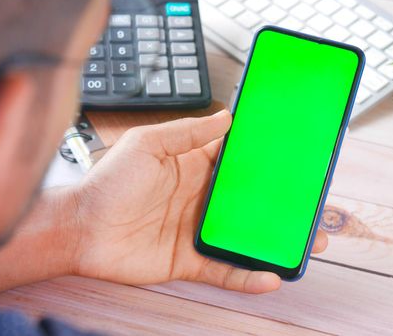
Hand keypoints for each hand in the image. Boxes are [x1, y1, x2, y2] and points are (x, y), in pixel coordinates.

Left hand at [71, 110, 327, 293]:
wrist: (79, 228)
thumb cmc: (108, 183)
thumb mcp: (147, 144)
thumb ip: (187, 132)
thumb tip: (226, 117)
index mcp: (193, 168)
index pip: (238, 163)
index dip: (266, 160)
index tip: (295, 159)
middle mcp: (200, 198)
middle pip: (250, 201)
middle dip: (282, 203)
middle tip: (313, 205)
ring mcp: (197, 230)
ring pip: (245, 236)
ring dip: (275, 240)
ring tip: (307, 242)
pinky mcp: (188, 260)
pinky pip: (224, 269)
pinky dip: (248, 274)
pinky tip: (271, 275)